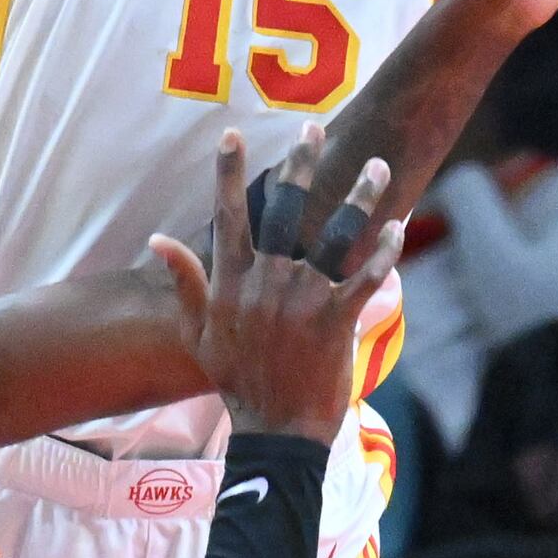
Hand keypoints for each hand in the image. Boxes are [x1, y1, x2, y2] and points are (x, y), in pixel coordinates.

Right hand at [150, 128, 402, 446]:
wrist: (274, 429)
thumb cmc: (236, 380)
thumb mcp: (199, 332)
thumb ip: (184, 282)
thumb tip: (158, 238)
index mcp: (233, 281)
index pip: (229, 215)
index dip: (229, 174)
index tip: (232, 135)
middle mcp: (268, 280)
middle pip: (286, 210)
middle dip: (300, 164)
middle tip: (313, 127)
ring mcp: (304, 299)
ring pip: (337, 235)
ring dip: (360, 198)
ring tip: (378, 166)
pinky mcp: (338, 319)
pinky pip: (367, 276)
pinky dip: (385, 251)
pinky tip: (398, 226)